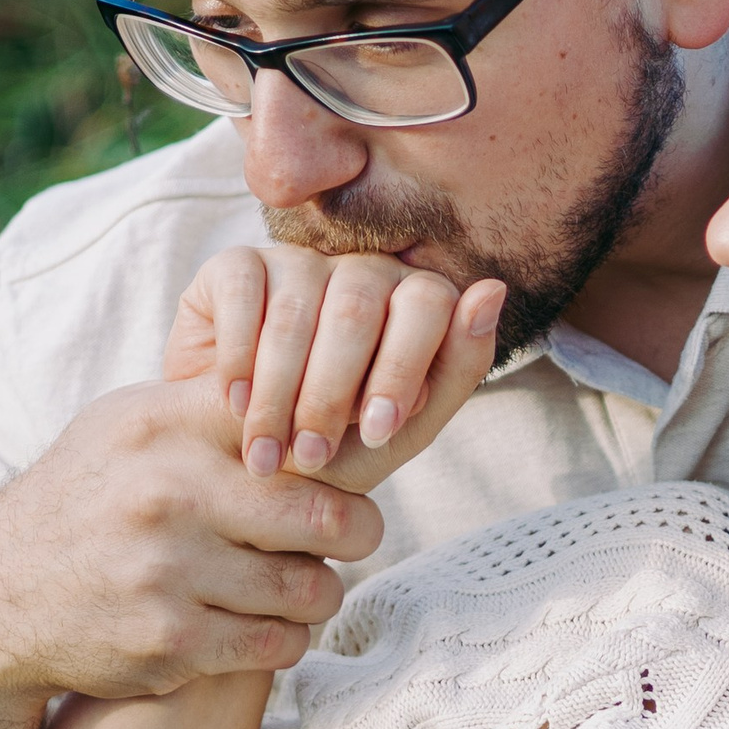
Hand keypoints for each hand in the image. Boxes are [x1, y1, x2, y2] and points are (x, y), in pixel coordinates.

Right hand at [0, 282, 499, 715]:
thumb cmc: (91, 497)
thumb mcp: (133, 424)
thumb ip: (219, 402)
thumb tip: (332, 368)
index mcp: (166, 424)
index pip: (297, 416)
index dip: (344, 443)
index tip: (349, 458)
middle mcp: (167, 492)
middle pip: (329, 515)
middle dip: (355, 532)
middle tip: (351, 536)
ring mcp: (167, 572)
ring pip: (311, 589)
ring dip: (317, 592)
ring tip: (299, 582)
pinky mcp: (168, 641)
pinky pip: (276, 645)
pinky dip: (283, 639)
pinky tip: (263, 624)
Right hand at [166, 246, 503, 484]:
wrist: (241, 464)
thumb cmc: (331, 449)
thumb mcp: (398, 432)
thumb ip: (454, 371)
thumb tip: (492, 290)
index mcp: (414, 303)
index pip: (426, 303)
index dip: (401, 369)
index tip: (376, 435)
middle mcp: (361, 272)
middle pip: (357, 309)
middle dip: (331, 395)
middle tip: (312, 457)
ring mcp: (298, 264)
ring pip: (297, 309)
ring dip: (280, 393)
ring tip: (267, 455)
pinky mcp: (237, 265)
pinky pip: (243, 291)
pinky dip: (238, 357)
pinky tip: (236, 404)